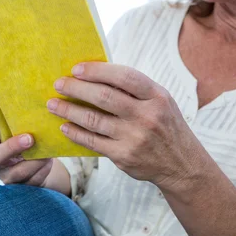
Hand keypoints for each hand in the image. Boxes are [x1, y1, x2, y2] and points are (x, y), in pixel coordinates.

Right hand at [0, 109, 54, 186]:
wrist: (32, 171)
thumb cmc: (20, 146)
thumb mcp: (12, 137)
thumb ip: (12, 127)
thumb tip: (25, 104)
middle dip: (13, 146)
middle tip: (29, 138)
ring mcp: (8, 177)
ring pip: (20, 170)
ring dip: (35, 160)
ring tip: (47, 151)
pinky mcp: (23, 186)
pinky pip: (34, 179)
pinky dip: (43, 168)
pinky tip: (48, 160)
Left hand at [47, 62, 203, 189]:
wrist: (183, 166)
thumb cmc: (165, 127)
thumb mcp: (161, 102)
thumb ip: (134, 90)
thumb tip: (95, 74)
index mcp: (157, 96)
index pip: (124, 77)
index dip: (97, 71)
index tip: (76, 69)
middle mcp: (147, 116)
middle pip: (104, 97)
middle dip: (76, 89)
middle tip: (58, 84)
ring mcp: (135, 137)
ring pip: (93, 120)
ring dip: (68, 111)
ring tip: (53, 104)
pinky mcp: (124, 156)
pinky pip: (92, 142)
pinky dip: (75, 133)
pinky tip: (64, 126)